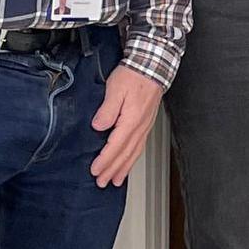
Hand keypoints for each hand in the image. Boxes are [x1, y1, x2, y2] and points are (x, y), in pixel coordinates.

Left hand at [90, 67, 164, 186]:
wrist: (152, 66)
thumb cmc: (133, 75)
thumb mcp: (115, 89)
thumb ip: (107, 109)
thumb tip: (98, 126)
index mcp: (131, 120)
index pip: (115, 146)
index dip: (105, 160)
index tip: (95, 170)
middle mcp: (140, 126)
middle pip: (125, 154)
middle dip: (113, 170)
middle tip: (102, 183)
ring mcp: (145, 126)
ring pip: (134, 152)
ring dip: (124, 168)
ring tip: (116, 180)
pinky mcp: (146, 123)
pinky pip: (140, 146)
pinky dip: (133, 158)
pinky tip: (129, 162)